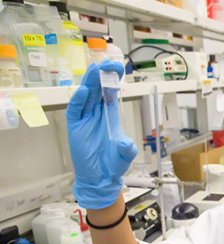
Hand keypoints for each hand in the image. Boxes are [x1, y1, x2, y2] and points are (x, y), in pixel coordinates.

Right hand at [66, 60, 136, 208]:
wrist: (102, 178)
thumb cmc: (114, 164)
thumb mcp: (125, 154)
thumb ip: (126, 148)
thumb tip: (125, 143)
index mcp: (109, 115)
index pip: (110, 92)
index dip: (113, 79)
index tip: (118, 67)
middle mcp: (96, 114)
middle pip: (97, 90)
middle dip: (102, 76)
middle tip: (108, 63)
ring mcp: (85, 120)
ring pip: (86, 96)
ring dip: (90, 83)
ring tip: (95, 70)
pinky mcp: (75, 128)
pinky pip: (75, 111)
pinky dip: (79, 101)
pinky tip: (84, 92)